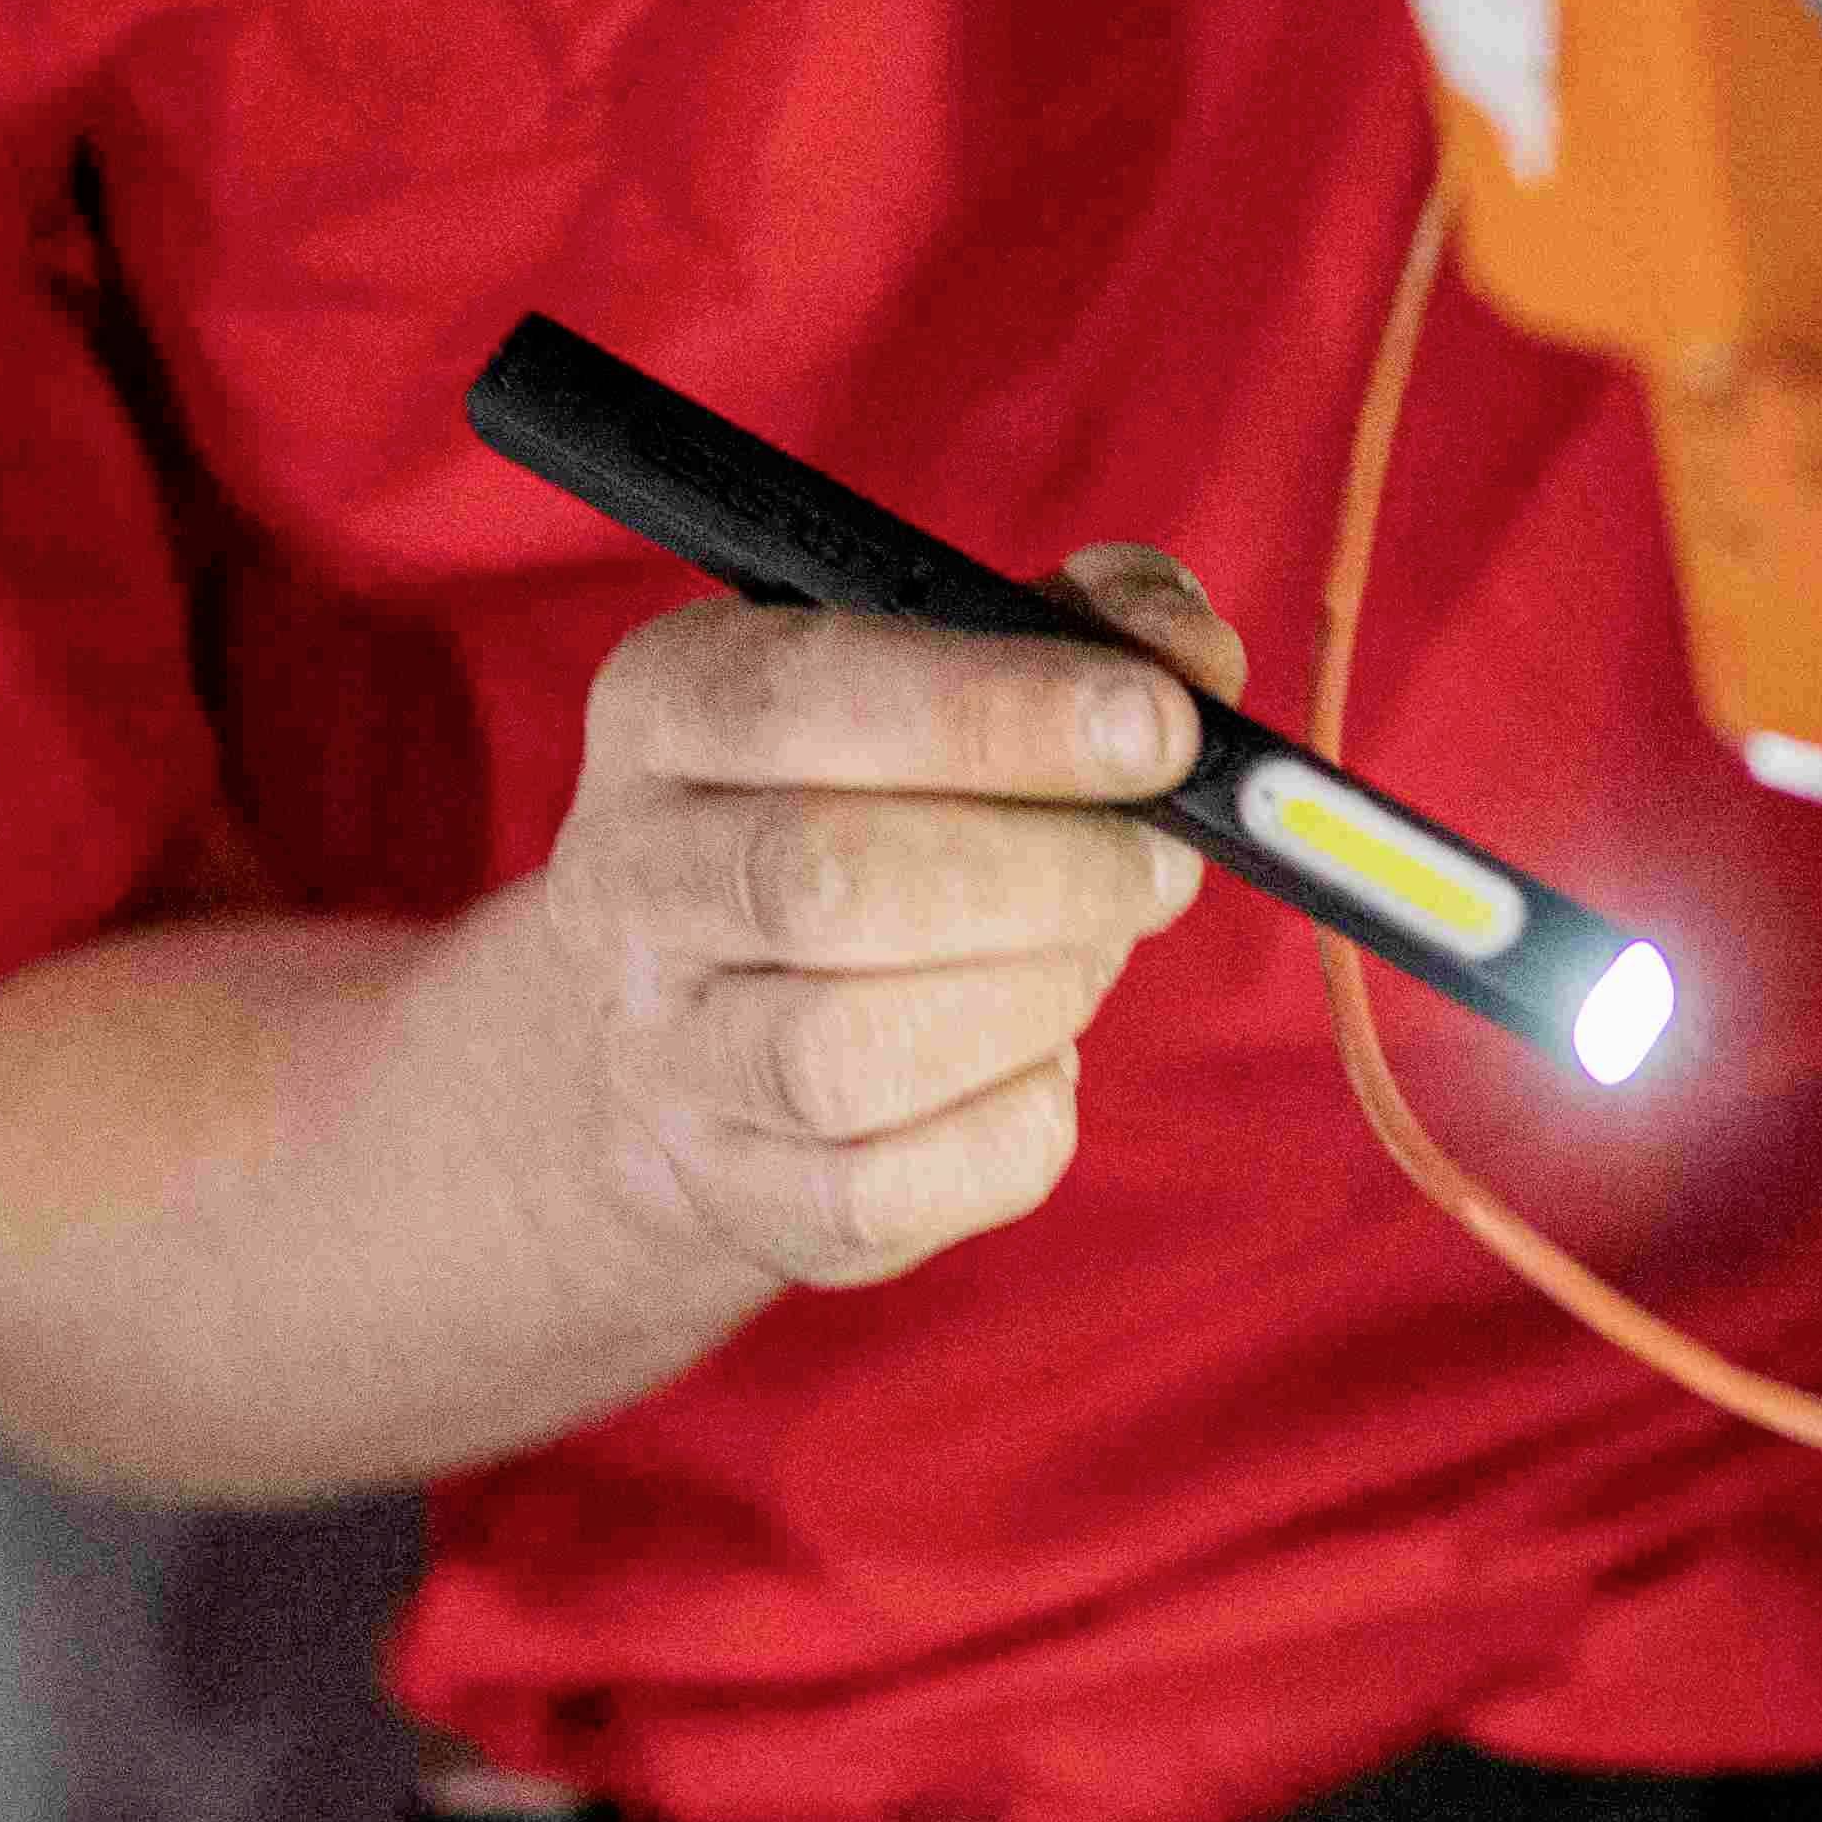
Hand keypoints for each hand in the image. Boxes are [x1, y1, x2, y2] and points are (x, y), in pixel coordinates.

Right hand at [534, 546, 1251, 1290]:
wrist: (700, 1021)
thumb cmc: (872, 803)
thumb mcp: (948, 671)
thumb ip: (1085, 628)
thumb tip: (1190, 658)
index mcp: (668, 707)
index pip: (803, 694)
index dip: (998, 712)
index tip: (1159, 727)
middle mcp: (630, 878)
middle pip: (825, 882)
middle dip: (1045, 871)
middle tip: (1163, 864)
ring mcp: (669, 1054)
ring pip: (847, 1054)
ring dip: (1031, 999)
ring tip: (1091, 951)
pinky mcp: (739, 1193)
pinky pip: (891, 1189)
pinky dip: (1013, 1124)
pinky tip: (1036, 1060)